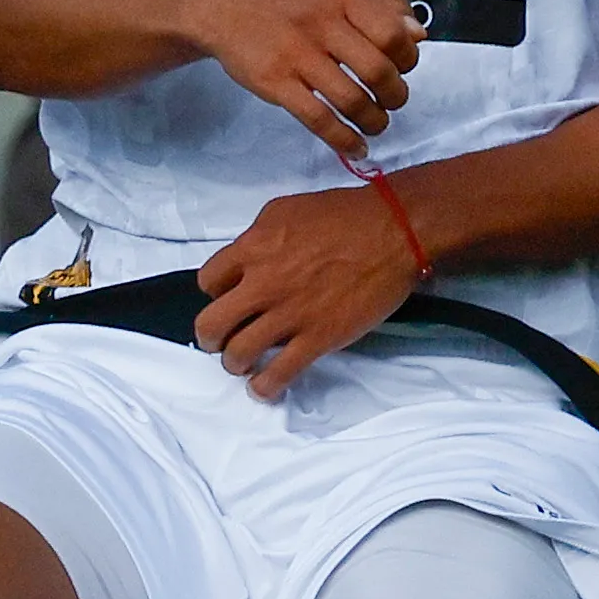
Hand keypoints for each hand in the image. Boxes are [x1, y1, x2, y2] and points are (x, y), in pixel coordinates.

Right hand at [178, 0, 422, 159]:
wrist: (227, 5)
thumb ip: (383, 3)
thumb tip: (418, 36)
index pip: (394, 35)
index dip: (407, 58)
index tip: (401, 67)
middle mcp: (320, 21)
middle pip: (377, 71)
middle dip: (395, 94)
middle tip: (391, 99)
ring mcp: (296, 53)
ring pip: (351, 100)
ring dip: (374, 120)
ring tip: (376, 122)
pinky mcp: (275, 82)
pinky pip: (318, 119)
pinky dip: (343, 139)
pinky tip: (356, 147)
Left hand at [193, 182, 421, 396]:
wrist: (390, 232)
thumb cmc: (341, 214)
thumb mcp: (283, 211)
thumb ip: (257, 238)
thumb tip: (246, 259)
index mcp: (251, 249)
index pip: (208, 281)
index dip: (214, 293)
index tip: (224, 298)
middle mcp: (262, 285)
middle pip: (213, 323)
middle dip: (210, 337)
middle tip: (217, 340)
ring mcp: (289, 315)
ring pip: (240, 353)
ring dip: (234, 362)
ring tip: (240, 363)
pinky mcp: (318, 338)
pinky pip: (281, 371)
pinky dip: (265, 386)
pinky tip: (262, 388)